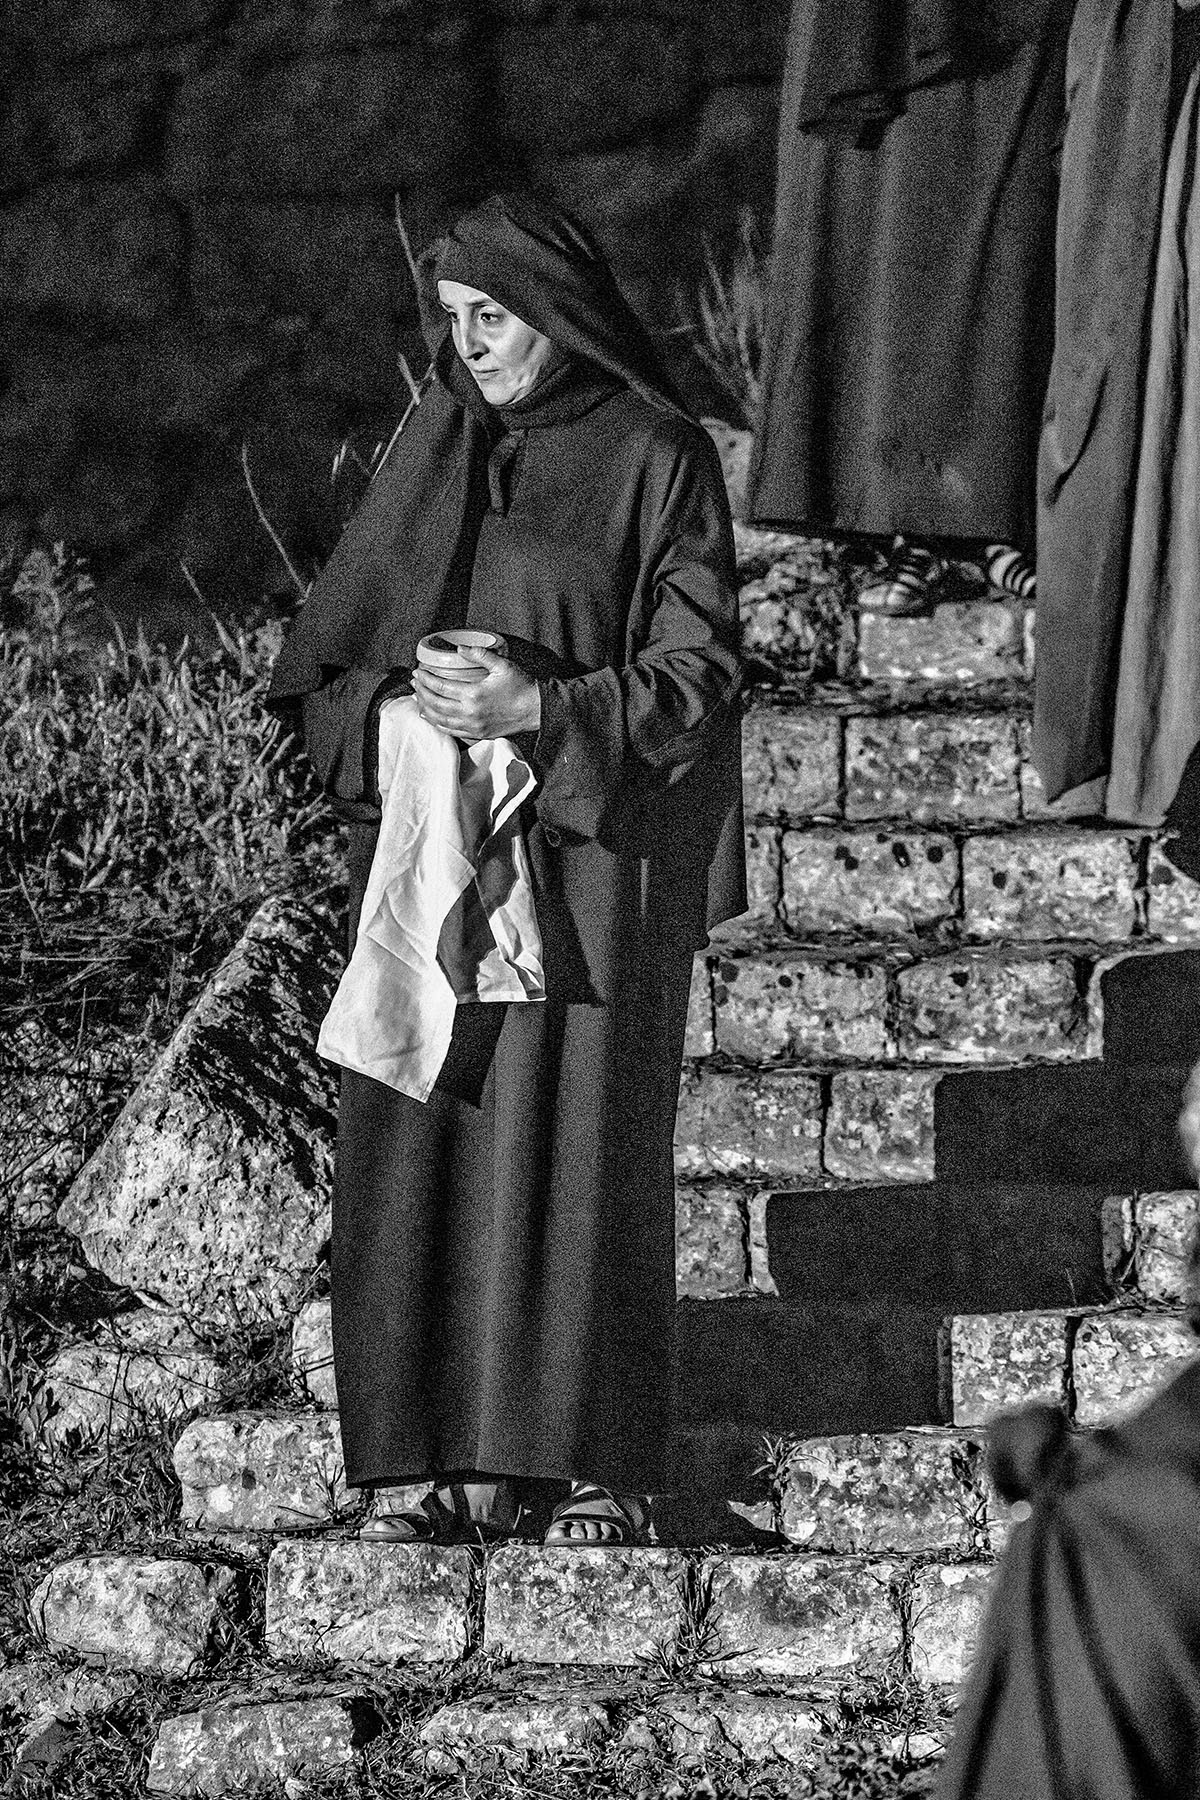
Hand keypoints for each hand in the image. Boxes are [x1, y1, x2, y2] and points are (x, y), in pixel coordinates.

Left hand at [411, 647, 541, 742]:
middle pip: (435, 704)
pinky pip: (451, 731)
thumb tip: (458, 649)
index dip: (425, 679)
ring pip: (439, 720)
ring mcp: (473, 726)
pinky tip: (431, 717)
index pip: (440, 686)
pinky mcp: (478, 734)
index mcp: (473, 694)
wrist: (536, 709)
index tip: (418, 672)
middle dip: (421, 692)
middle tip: (414, 682)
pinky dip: (437, 724)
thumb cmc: (521, 685)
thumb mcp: (502, 664)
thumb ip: (479, 654)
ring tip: (418, 698)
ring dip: (425, 709)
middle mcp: (470, 713)